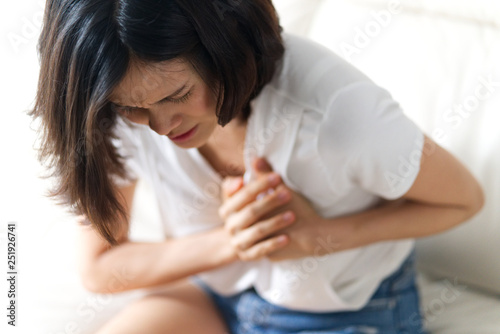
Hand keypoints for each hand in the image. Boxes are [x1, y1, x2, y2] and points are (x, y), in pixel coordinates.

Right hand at [219, 159, 294, 260]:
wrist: (256, 239)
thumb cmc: (259, 211)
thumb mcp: (256, 195)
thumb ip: (256, 177)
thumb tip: (257, 159)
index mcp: (228, 207)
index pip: (243, 194)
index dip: (260, 185)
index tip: (277, 177)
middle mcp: (230, 225)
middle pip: (250, 211)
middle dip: (270, 202)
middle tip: (288, 194)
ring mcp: (238, 241)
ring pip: (256, 231)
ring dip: (275, 222)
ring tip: (292, 215)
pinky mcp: (248, 256)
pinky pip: (261, 250)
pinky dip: (273, 244)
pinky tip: (287, 238)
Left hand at [221, 158, 359, 261]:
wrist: (318, 237)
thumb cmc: (300, 212)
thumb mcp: (282, 190)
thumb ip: (265, 175)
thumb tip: (254, 158)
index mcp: (255, 219)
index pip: (244, 209)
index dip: (247, 201)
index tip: (253, 197)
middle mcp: (256, 236)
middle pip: (248, 224)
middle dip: (251, 215)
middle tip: (255, 209)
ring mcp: (263, 249)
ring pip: (255, 239)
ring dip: (258, 229)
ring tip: (263, 220)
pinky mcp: (273, 258)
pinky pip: (266, 249)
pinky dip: (268, 242)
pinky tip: (271, 234)